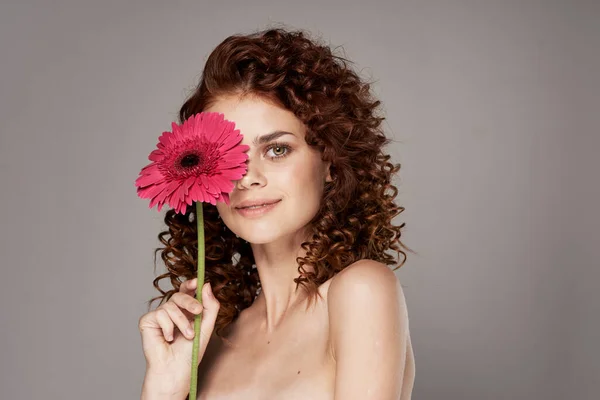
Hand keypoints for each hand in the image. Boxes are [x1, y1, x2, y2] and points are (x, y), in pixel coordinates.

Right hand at [138, 279, 219, 393]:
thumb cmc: (190, 352)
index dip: (190, 284)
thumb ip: (210, 306)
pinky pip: (160, 314)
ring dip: (182, 322)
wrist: (176, 369)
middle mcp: (171, 311)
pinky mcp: (147, 321)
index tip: (196, 282)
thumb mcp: (206, 327)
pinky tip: (168, 339)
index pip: (186, 291)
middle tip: (198, 311)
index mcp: (185, 311)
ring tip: (186, 336)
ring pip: (170, 305)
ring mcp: (159, 316)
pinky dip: (168, 327)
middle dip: (190, 301)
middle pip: (179, 294)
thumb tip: (206, 284)